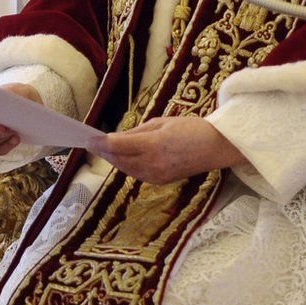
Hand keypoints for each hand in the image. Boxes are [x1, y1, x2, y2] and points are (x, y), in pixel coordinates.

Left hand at [92, 116, 244, 183]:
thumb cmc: (193, 129)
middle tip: (92, 144)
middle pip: (119, 159)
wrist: (217, 147)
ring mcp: (157, 175)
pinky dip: (126, 166)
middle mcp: (153, 163)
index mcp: (153, 145)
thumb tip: (117, 138)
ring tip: (103, 150)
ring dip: (113, 160)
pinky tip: (121, 158)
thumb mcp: (163, 122)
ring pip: (126, 169)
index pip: (118, 146)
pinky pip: (136, 174)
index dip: (100, 143)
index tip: (88, 139)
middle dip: (104, 152)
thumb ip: (138, 132)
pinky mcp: (161, 181)